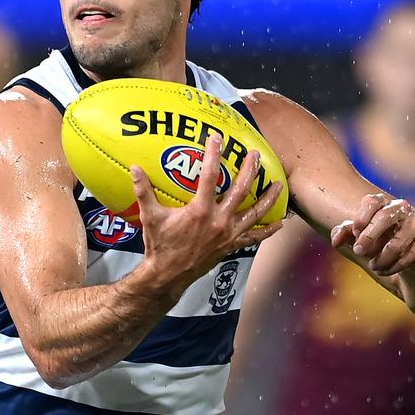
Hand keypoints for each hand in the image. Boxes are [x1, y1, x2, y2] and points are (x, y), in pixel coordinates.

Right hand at [130, 133, 283, 295]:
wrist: (168, 275)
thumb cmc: (159, 244)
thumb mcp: (150, 216)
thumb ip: (143, 191)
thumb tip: (134, 168)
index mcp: (199, 210)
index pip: (209, 176)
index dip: (214, 155)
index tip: (217, 139)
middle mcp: (218, 221)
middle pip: (240, 190)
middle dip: (250, 170)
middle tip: (255, 155)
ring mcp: (227, 234)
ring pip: (254, 213)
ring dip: (268, 198)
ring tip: (279, 184)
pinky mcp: (231, 246)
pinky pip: (253, 237)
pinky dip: (267, 231)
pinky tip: (279, 224)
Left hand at [330, 194, 414, 275]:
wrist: (406, 257)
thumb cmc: (377, 241)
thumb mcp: (358, 237)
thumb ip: (344, 234)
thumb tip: (335, 241)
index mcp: (382, 204)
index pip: (372, 201)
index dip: (361, 217)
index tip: (354, 232)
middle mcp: (401, 209)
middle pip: (385, 217)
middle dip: (369, 237)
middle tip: (358, 252)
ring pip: (397, 241)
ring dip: (382, 258)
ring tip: (373, 267)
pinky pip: (412, 255)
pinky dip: (396, 266)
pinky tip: (385, 271)